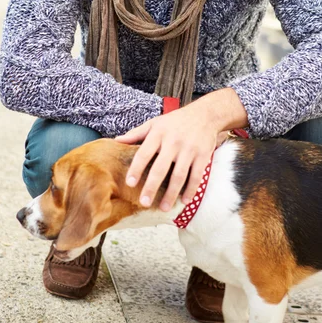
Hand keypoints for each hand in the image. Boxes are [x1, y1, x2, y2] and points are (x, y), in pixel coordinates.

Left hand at [115, 88, 247, 211]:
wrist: (205, 114)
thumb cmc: (176, 121)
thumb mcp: (155, 123)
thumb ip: (136, 133)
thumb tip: (116, 141)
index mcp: (158, 133)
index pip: (144, 153)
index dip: (136, 169)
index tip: (129, 183)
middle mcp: (173, 142)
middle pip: (160, 168)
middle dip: (151, 187)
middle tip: (144, 203)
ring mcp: (189, 149)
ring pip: (179, 176)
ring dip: (171, 194)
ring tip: (163, 208)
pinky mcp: (203, 155)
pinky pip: (196, 176)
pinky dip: (190, 190)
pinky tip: (184, 201)